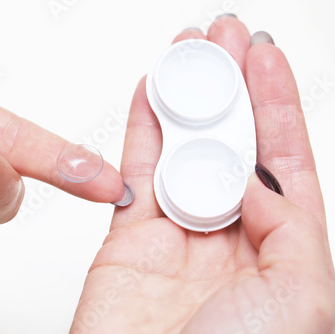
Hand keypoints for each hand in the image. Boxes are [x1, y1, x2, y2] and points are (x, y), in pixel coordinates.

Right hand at [71, 16, 334, 332]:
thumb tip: (256, 176)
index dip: (276, 103)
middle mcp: (229, 237)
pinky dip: (140, 131)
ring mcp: (176, 234)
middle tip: (221, 39)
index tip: (263, 57)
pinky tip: (147, 96)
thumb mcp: (301, 297)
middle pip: (231, 145)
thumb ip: (288, 225)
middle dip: (229, 87)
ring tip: (184, 53)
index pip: (284, 160)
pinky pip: (137, 172)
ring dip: (183, 99)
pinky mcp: (129, 238)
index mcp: (281, 252)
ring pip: (182, 150)